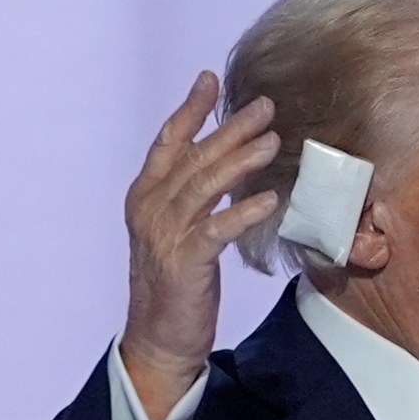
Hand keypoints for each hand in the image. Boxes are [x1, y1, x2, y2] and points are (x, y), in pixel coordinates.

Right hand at [119, 72, 278, 419]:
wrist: (158, 340)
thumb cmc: (176, 286)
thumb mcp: (180, 233)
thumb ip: (195, 199)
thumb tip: (228, 165)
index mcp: (145, 197)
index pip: (168, 142)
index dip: (190, 109)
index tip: (210, 79)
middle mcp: (149, 210)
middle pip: (193, 157)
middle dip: (229, 127)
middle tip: (265, 104)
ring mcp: (164, 236)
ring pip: (204, 186)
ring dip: (240, 161)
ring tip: (273, 140)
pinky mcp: (184, 264)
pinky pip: (216, 230)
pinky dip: (242, 212)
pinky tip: (271, 199)